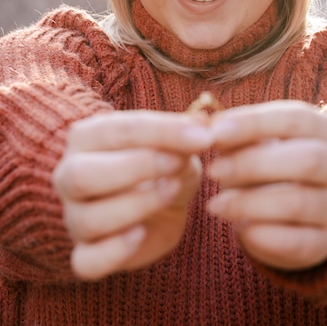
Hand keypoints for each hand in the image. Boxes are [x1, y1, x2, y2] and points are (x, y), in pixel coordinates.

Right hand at [53, 110, 211, 279]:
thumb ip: (184, 137)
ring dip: (136, 205)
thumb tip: (201, 121)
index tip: (199, 137)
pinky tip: (142, 234)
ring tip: (172, 191)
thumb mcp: (178, 147)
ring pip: (88, 219)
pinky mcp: (86, 254)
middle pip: (82, 175)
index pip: (114, 130)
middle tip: (176, 163)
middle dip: (135, 167)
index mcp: (87, 138)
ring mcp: (74, 218)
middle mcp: (70, 176)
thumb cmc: (164, 166)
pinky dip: (114, 251)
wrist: (162, 207)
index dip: (159, 132)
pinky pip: (86, 261)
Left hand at [208, 101, 326, 270]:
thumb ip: (230, 133)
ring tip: (215, 205)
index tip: (216, 132)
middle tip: (213, 171)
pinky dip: (263, 236)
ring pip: (300, 202)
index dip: (254, 123)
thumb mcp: (248, 143)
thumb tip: (202, 125)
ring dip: (250, 203)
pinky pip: (298, 242)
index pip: (296, 118)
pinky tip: (240, 230)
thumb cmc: (263, 164)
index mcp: (324, 128)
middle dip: (254, 164)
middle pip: (308, 159)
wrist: (284, 215)